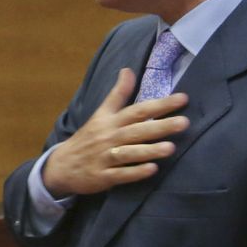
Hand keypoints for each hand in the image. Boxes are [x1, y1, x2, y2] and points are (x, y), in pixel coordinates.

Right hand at [42, 68, 190, 198]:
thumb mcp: (100, 114)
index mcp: (110, 121)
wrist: (62, 166)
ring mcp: (105, 158)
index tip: (183, 98)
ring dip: (149, 150)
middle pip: (137, 130)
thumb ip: (117, 94)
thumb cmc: (88, 138)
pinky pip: (120, 175)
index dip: (160, 104)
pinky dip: (135, 172)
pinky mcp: (103, 177)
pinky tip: (151, 169)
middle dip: (160, 126)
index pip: (138, 110)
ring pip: (129, 153)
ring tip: (170, 148)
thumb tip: (128, 70)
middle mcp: (109, 137)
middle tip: (184, 123)